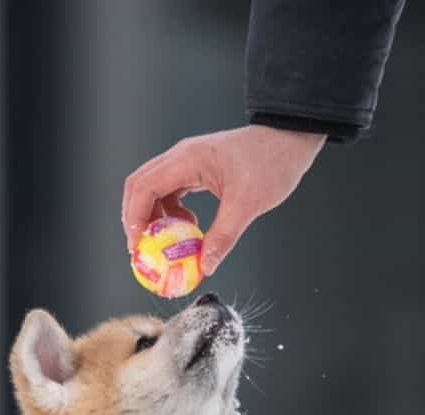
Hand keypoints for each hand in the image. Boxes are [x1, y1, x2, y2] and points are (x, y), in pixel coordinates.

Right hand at [122, 125, 325, 276]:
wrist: (290, 139)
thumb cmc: (272, 162)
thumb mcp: (247, 204)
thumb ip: (223, 236)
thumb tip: (205, 265)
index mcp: (188, 159)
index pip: (144, 188)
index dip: (134, 219)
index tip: (138, 246)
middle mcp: (181, 157)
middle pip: (140, 187)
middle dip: (137, 219)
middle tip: (144, 249)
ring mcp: (187, 161)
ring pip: (154, 189)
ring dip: (156, 217)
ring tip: (171, 241)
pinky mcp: (197, 168)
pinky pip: (172, 191)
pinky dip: (172, 212)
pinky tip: (189, 227)